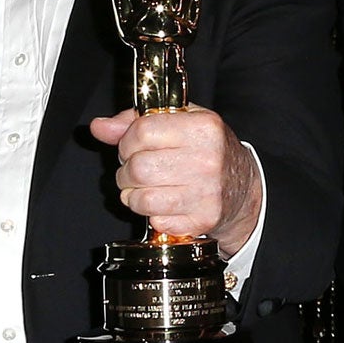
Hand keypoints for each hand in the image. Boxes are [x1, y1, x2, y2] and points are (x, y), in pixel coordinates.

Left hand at [88, 105, 262, 256]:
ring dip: (134, 196)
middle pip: (137, 168)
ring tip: (145, 189)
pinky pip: (156, 220)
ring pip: (142, 198)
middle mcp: (207, 159)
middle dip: (126, 172)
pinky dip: (153, 214)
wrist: (244, 189)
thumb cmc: (208, 151)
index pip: (142, 132)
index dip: (127, 142)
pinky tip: (164, 204)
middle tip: (135, 172)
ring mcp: (206, 192)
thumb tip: (99, 127)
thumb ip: (135, 122)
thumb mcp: (181, 123)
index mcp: (202, 127)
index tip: (132, 147)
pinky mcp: (202, 219)